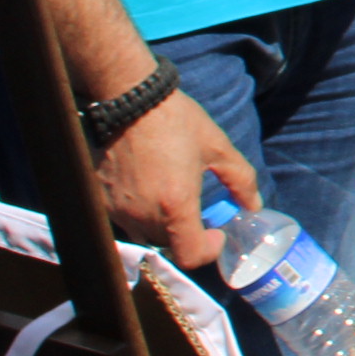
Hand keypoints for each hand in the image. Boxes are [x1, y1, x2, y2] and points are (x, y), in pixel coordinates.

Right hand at [104, 87, 252, 268]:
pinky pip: (123, 219)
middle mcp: (143, 214)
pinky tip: (147, 185)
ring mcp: (118, 209)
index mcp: (176, 205)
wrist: (128, 99)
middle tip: (196, 209)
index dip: (208, 251)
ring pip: (144, 233)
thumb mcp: (217, 147)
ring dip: (162, 224)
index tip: (216, 232)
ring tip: (171, 194)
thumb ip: (240, 180)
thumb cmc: (176, 121)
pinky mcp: (100, 199)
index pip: (189, 256)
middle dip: (186, 233)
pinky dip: (139, 212)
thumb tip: (254, 205)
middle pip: (168, 244)